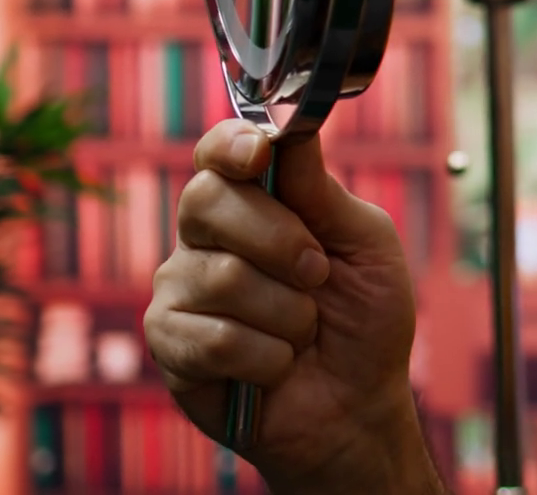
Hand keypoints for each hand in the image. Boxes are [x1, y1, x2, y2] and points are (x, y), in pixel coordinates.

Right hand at [144, 121, 435, 492]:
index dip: (229, 145)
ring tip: (304, 330)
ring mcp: (181, 289)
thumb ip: (323, 193)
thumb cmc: (364, 317)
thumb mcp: (365, 245)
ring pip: (222, 277)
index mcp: (253, 202)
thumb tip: (288, 133)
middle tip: (318, 274)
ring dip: (288, 313)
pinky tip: (277, 366)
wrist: (358, 403)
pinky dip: (269, 356)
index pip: (217, 154)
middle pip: (206, 200)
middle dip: (280, 239)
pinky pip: (216, 338)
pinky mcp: (170, 344)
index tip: (259, 151)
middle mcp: (206, 238)